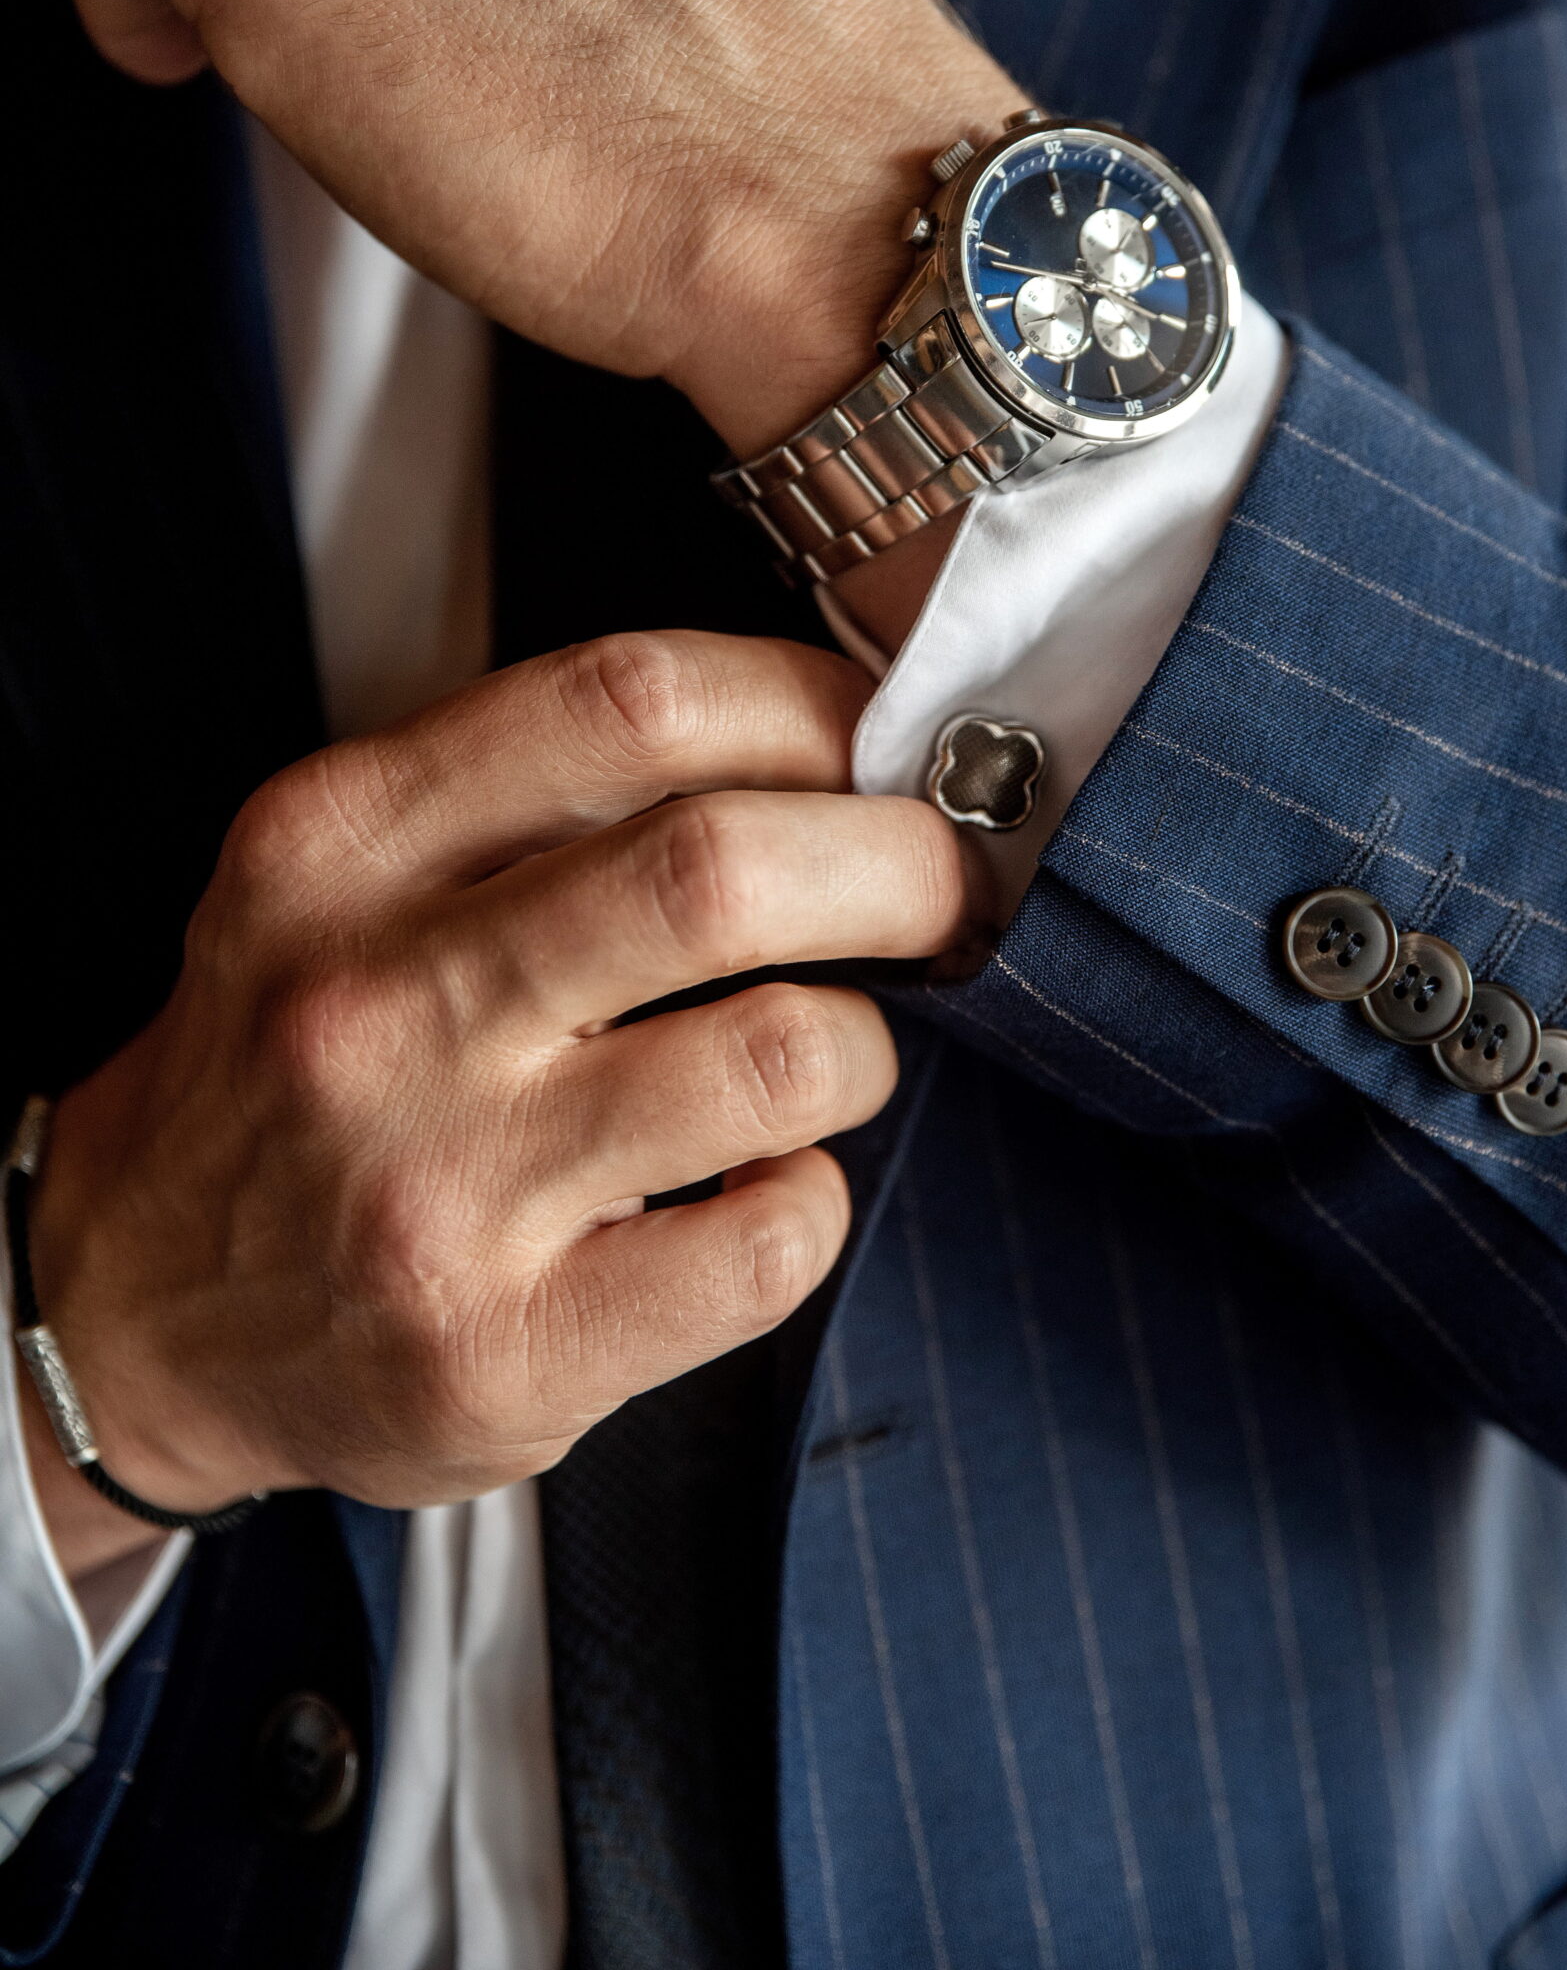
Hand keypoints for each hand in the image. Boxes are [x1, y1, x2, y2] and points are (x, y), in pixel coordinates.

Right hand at [20, 632, 964, 1572]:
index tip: (883, 739)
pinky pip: (764, 1241)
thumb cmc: (299, 1059)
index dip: (810, 705)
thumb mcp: (343, 874)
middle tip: (945, 885)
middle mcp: (380, 1003)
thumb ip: (535, 790)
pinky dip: (810, 1199)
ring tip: (824, 1055)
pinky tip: (756, 1186)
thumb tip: (817, 731)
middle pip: (719, 870)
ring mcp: (440, 1187)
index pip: (628, 704)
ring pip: (777, 1054)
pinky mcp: (501, 1349)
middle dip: (896, 863)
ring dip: (861, 1043)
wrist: (132, 1306)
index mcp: (342, 845)